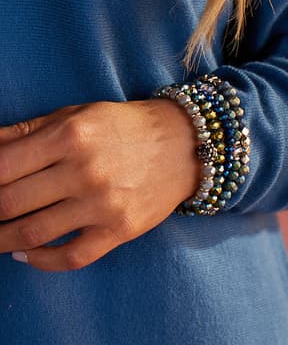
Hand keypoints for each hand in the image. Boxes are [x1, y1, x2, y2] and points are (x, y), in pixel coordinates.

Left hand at [0, 99, 201, 271]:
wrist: (181, 144)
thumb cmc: (128, 126)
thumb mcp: (78, 114)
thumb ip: (28, 130)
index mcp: (71, 136)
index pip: (1, 168)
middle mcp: (86, 171)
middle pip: (10, 203)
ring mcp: (105, 204)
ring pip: (34, 233)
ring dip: (3, 240)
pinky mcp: (121, 229)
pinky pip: (72, 257)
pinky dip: (42, 262)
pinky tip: (28, 255)